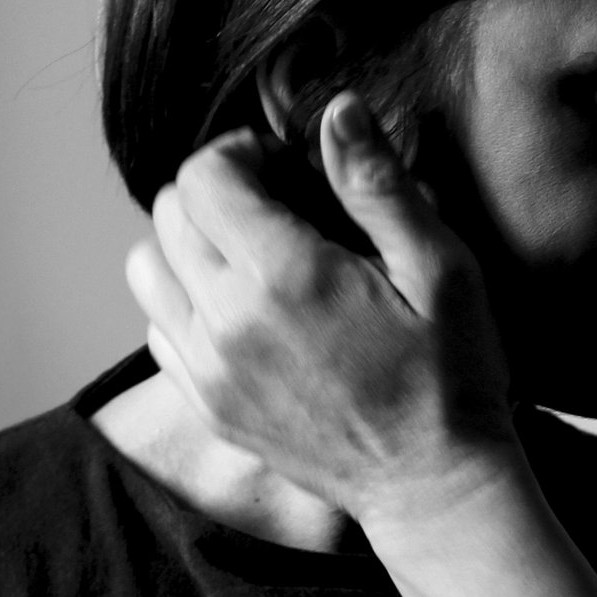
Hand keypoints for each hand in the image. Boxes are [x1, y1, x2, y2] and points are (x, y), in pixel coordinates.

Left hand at [124, 95, 519, 536]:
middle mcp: (228, 322)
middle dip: (212, 193)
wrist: (432, 486)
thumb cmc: (449, 377)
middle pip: (167, 214)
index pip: (203, 175)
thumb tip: (339, 110)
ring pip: (147, 271)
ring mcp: (211, 371)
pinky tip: (239, 311)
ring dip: (185, 247)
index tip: (281, 168)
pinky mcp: (210, 407)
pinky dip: (183, 307)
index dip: (239, 154)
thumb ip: (378, 185)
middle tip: (269, 207)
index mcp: (284, 276)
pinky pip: (157, 332)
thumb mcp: (440, 268)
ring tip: (244, 256)